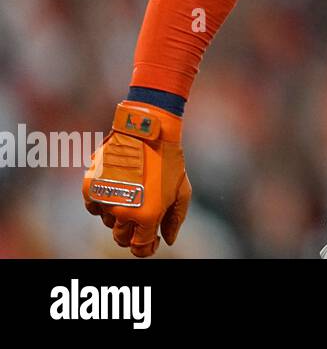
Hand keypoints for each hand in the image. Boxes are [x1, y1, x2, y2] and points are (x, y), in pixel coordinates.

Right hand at [83, 100, 191, 257]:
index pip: (139, 248)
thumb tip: (166, 240)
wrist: (147, 131)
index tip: (151, 240)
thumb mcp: (182, 191)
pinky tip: (115, 192)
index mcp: (147, 216)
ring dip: (118, 216)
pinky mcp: (90, 187)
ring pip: (108, 222)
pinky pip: (92, 208)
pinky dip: (102, 205)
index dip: (146, 248)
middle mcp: (123, 213)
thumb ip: (175, 219)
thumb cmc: (169, 161)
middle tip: (141, 219)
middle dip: (132, 233)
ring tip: (133, 195)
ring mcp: (105, 200)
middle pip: (121, 238)